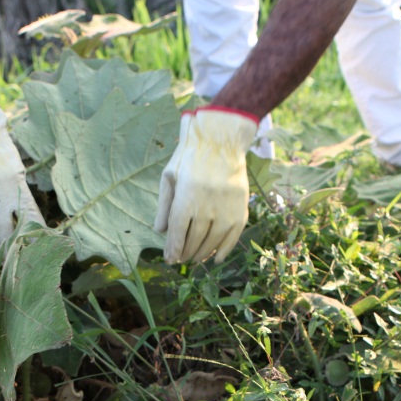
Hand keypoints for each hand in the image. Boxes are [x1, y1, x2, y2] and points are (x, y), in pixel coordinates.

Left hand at [155, 107, 257, 263]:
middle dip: (185, 253)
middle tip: (181, 259)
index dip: (173, 250)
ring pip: (212, 242)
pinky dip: (224, 250)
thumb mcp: (170, 177)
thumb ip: (164, 205)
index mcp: (186, 200)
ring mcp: (225, 210)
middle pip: (194, 241)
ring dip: (202, 254)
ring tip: (195, 259)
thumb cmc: (191, 157)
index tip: (170, 259)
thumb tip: (160, 232)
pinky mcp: (240, 210)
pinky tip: (217, 259)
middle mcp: (206, 208)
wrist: (221, 141)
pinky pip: (232, 237)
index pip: (178, 234)